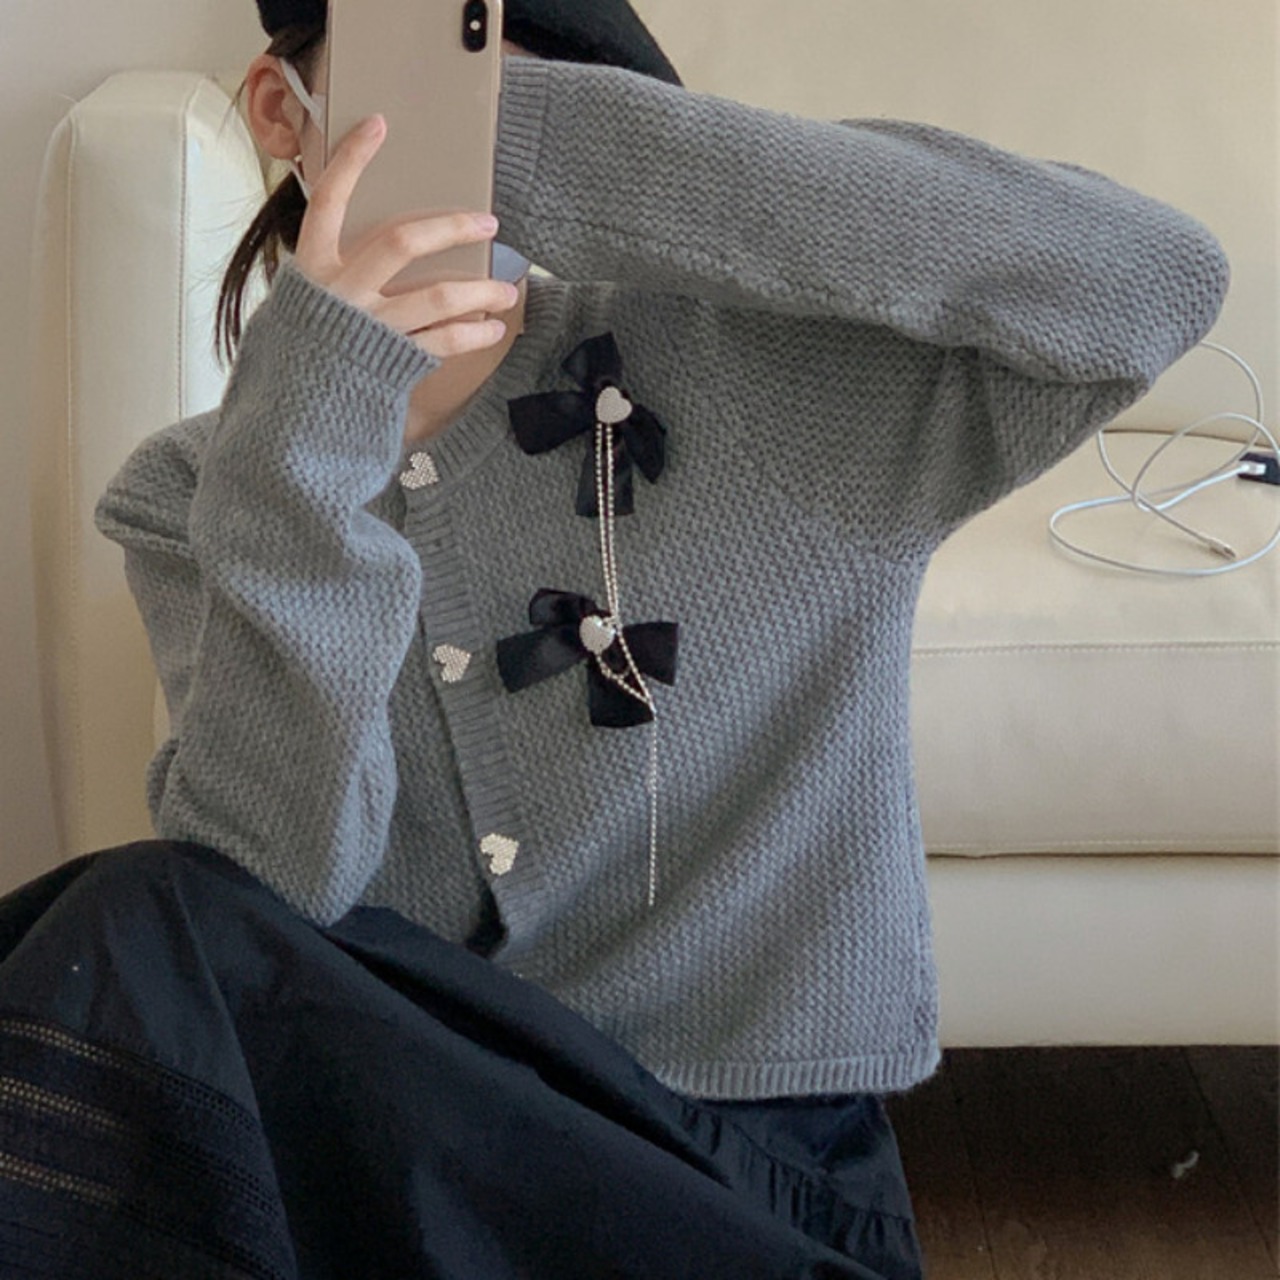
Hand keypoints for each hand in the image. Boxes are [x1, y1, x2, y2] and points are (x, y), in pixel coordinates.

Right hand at [293, 114, 516, 360]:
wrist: (297, 413)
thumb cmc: (308, 350)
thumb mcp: (305, 300)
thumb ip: (337, 269)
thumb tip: (391, 243)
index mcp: (313, 267)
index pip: (329, 199)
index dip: (351, 160)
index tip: (379, 125)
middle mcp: (342, 292)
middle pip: (403, 242)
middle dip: (451, 228)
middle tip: (488, 224)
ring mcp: (370, 326)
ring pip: (436, 297)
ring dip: (479, 291)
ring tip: (506, 291)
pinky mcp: (392, 359)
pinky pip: (443, 341)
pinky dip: (473, 334)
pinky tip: (492, 328)